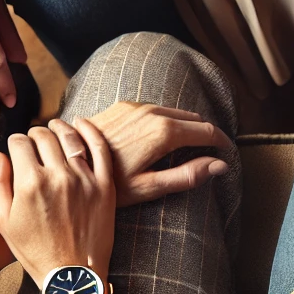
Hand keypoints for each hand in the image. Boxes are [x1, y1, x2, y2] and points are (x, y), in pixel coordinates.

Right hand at [0, 119, 117, 284]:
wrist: (72, 273)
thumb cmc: (35, 250)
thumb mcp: (3, 220)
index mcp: (29, 182)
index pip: (20, 143)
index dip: (15, 142)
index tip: (16, 147)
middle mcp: (58, 176)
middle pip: (44, 137)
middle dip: (34, 133)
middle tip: (33, 139)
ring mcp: (84, 179)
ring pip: (70, 137)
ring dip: (59, 127)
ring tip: (54, 126)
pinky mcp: (105, 185)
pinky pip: (100, 148)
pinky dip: (90, 131)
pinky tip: (82, 124)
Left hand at [43, 101, 231, 206]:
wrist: (65, 164)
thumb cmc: (106, 185)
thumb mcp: (149, 187)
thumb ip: (187, 175)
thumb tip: (220, 166)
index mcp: (164, 132)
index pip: (208, 131)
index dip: (222, 142)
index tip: (228, 153)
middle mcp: (152, 112)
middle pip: (193, 118)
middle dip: (205, 133)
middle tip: (211, 152)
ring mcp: (135, 107)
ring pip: (174, 112)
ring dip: (186, 126)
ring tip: (188, 147)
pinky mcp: (121, 106)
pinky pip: (155, 110)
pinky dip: (166, 121)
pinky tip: (159, 139)